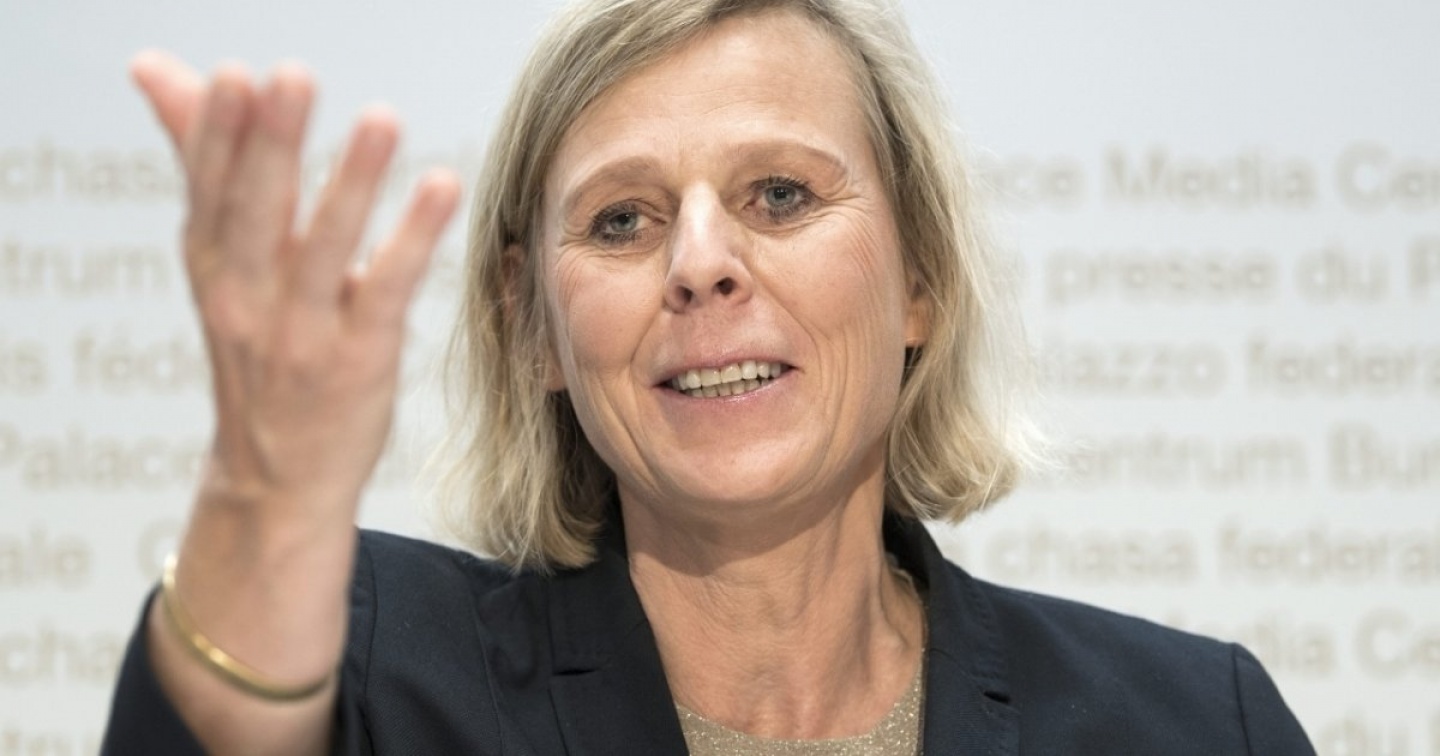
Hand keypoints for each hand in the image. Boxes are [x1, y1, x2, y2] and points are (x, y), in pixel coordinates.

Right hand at [126, 51, 459, 750]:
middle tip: (291, 78)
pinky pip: (388, 292)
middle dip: (272, 144)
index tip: (233, 77)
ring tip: (382, 120)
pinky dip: (413, 240)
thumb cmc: (258, 350)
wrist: (277, 479)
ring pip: (324, 252)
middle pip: (256, 213)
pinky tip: (441, 189)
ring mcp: (303, 335)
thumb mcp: (223, 263)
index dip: (217, 135)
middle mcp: (249, 300)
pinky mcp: (358, 361)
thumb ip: (207, 163)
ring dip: (352, 184)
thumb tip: (157, 69)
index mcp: (213, 268)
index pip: (208, 192)